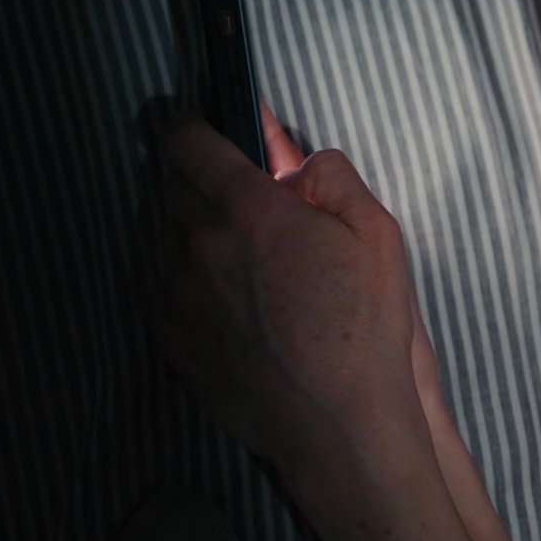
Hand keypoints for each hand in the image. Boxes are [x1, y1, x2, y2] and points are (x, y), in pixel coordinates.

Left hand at [151, 98, 423, 470]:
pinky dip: (185, 273)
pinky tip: (226, 291)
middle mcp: (200, 246)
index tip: (191, 118)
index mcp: (251, 211)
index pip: (191, 143)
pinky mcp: (171, 336)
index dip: (188, 123)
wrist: (337, 423)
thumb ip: (331, 176)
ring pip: (163, 235)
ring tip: (232, 242)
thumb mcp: (377, 232)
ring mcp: (178, 294)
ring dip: (187, 223)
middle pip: (170, 185)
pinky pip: (164, 284)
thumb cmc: (366, 327)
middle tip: (224, 180)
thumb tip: (296, 155)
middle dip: (191, 172)